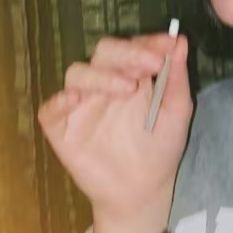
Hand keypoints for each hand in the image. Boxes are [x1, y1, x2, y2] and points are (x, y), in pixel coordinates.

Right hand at [37, 31, 192, 232]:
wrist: (143, 191)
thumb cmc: (161, 146)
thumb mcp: (176, 110)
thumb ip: (176, 76)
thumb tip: (180, 41)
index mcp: (132, 74)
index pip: (135, 46)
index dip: (150, 42)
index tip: (169, 44)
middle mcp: (104, 82)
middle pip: (105, 52)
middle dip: (128, 53)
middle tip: (151, 64)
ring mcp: (81, 104)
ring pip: (78, 73)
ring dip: (102, 75)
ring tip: (127, 88)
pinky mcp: (62, 129)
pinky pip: (51, 110)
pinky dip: (59, 101)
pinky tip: (74, 99)